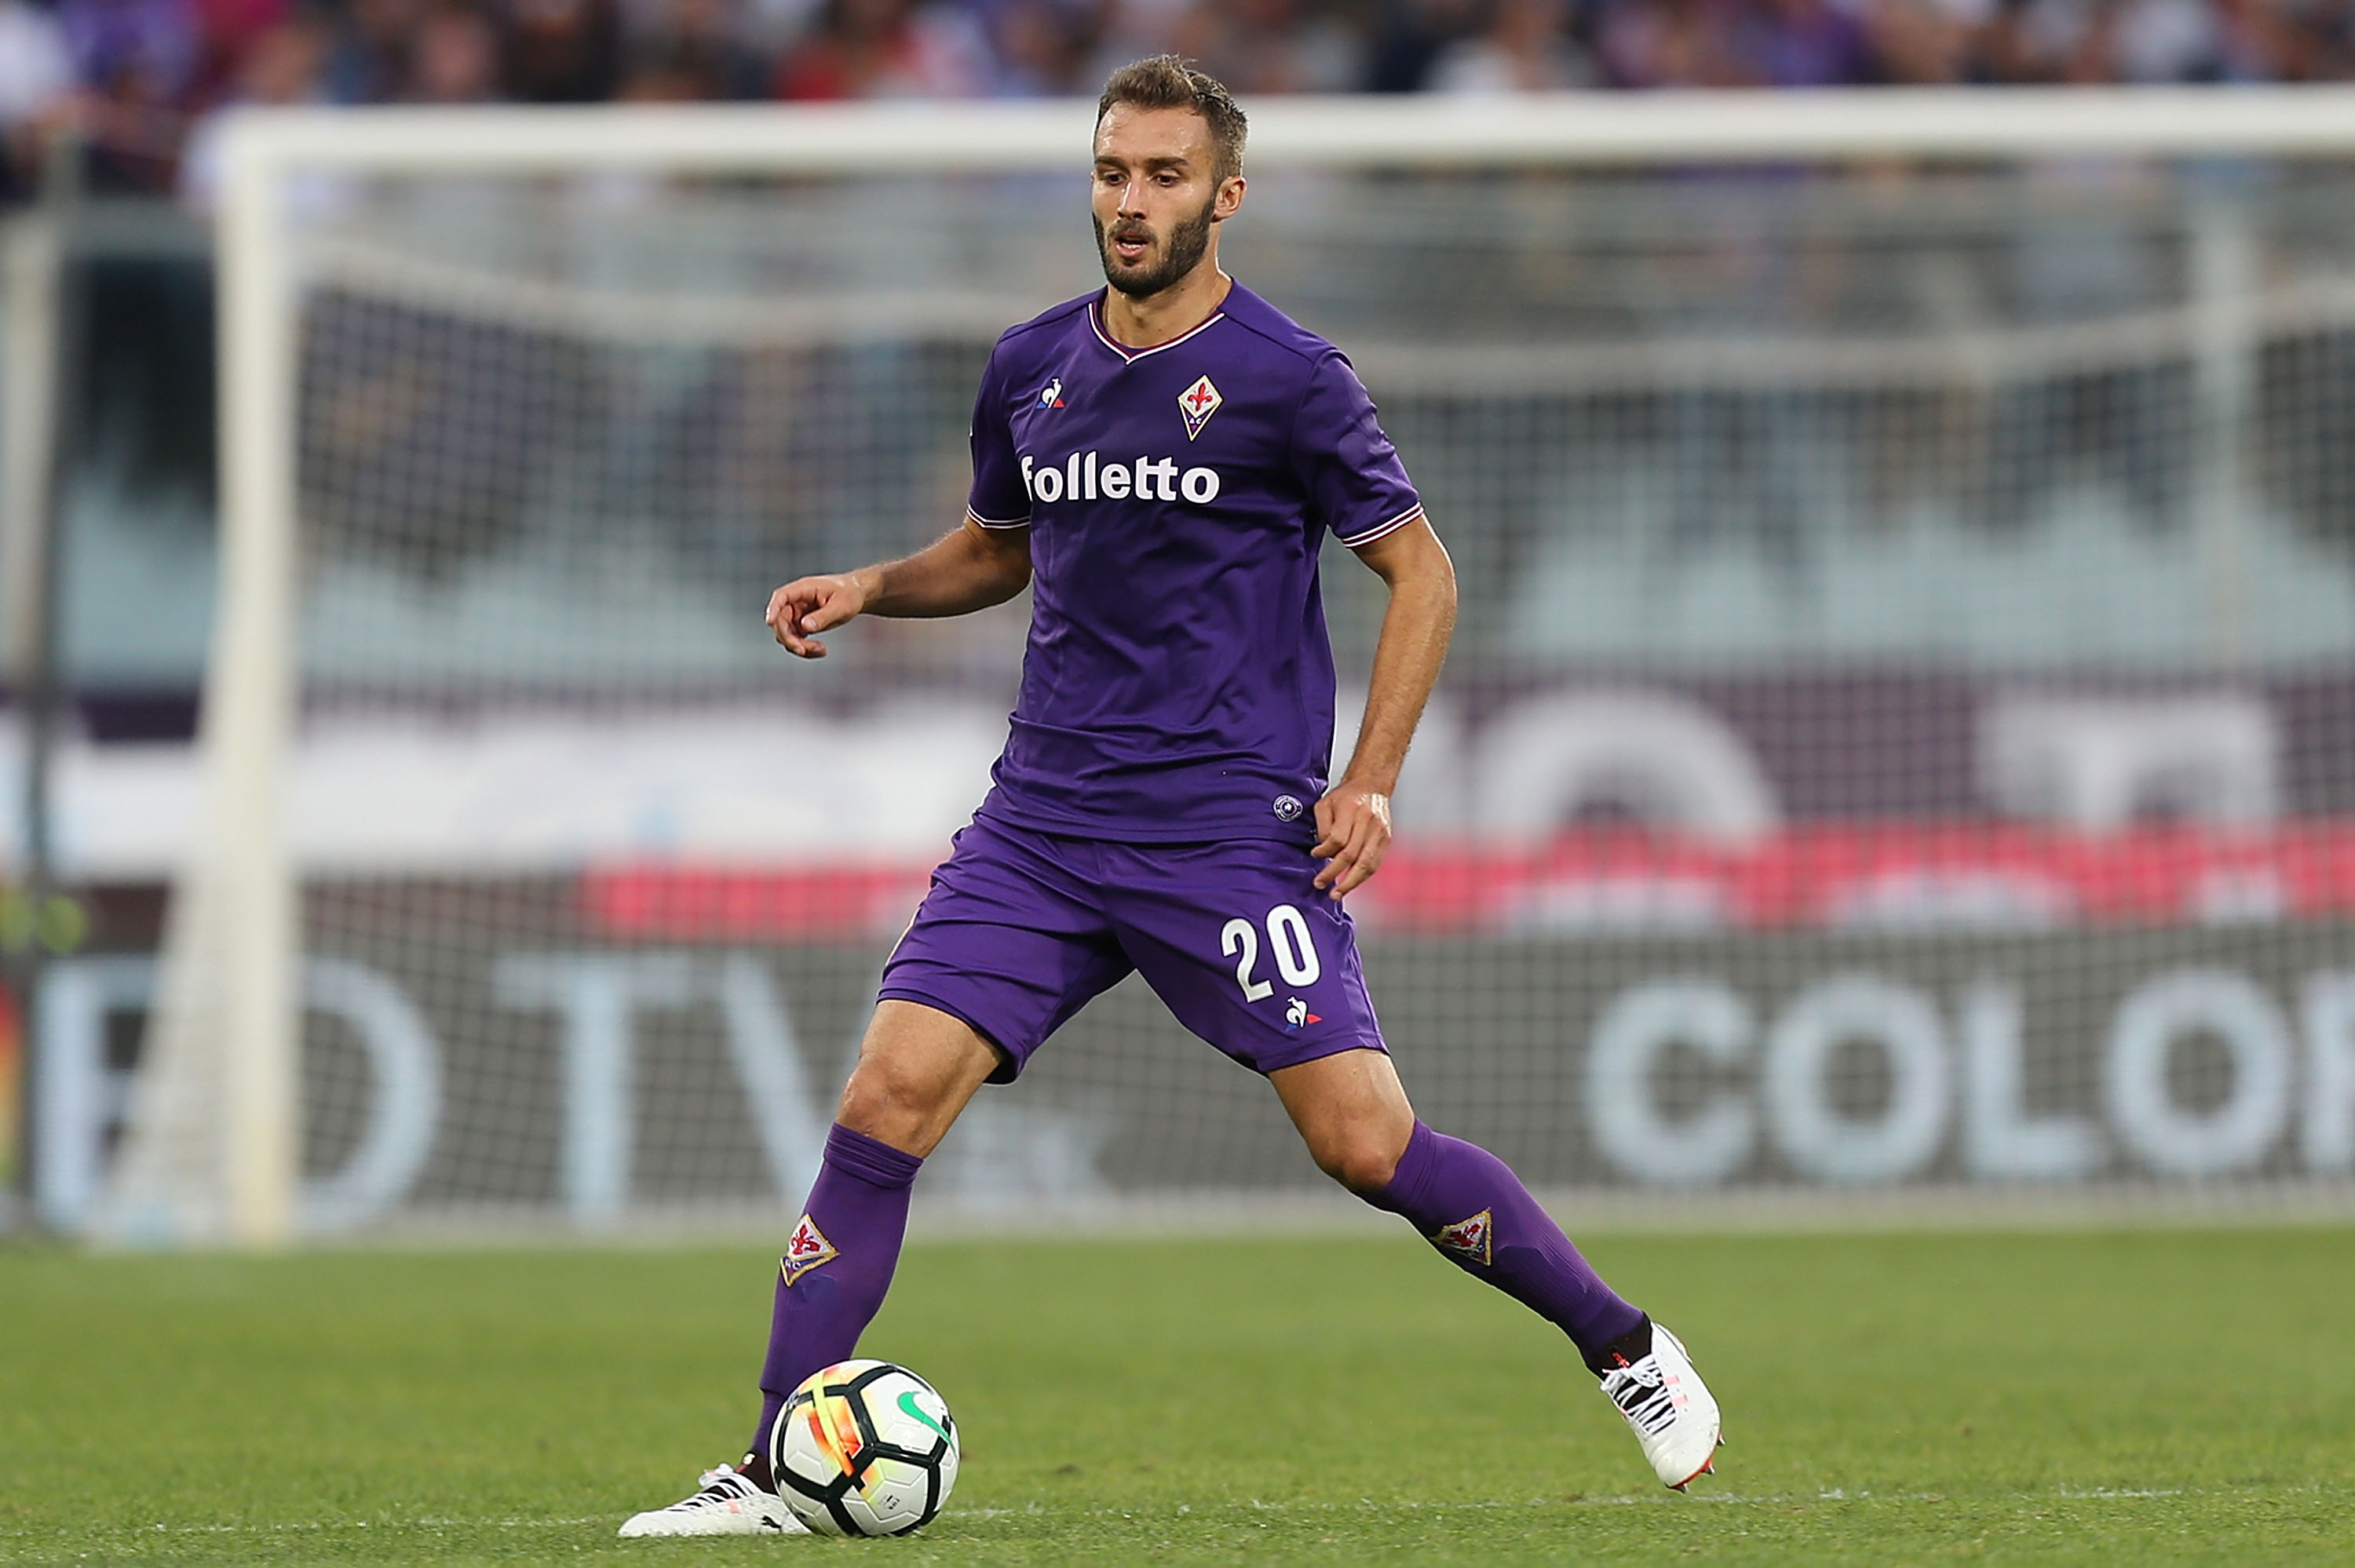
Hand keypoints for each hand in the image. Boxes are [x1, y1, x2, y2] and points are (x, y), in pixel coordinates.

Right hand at [766, 572, 867, 658]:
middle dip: (789, 638)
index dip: (773, 608)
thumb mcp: (841, 606)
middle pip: (780, 621)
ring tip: (821, 650)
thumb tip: (805, 626)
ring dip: (799, 646)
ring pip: (786, 634)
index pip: (782, 596)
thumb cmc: (849, 594)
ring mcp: (797, 614)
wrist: (856, 595)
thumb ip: (823, 616)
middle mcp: (796, 601)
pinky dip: (805, 649)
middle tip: (803, 650)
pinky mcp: (802, 625)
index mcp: (804, 589)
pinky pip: (796, 640)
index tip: (770, 621)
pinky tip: (821, 651)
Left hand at [1311, 781, 1392, 899]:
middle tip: (1320, 884)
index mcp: (1351, 809)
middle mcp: (1368, 821)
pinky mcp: (1386, 839)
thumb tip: (1322, 852)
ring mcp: (1380, 831)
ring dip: (1350, 882)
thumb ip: (1322, 827)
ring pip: (1366, 863)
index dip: (1324, 851)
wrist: (1371, 786)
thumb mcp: (1325, 804)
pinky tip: (1351, 884)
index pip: (1338, 839)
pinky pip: (1375, 863)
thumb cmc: (1345, 796)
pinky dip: (1362, 876)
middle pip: (1352, 854)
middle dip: (1334, 873)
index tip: (1314, 855)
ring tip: (1337, 893)